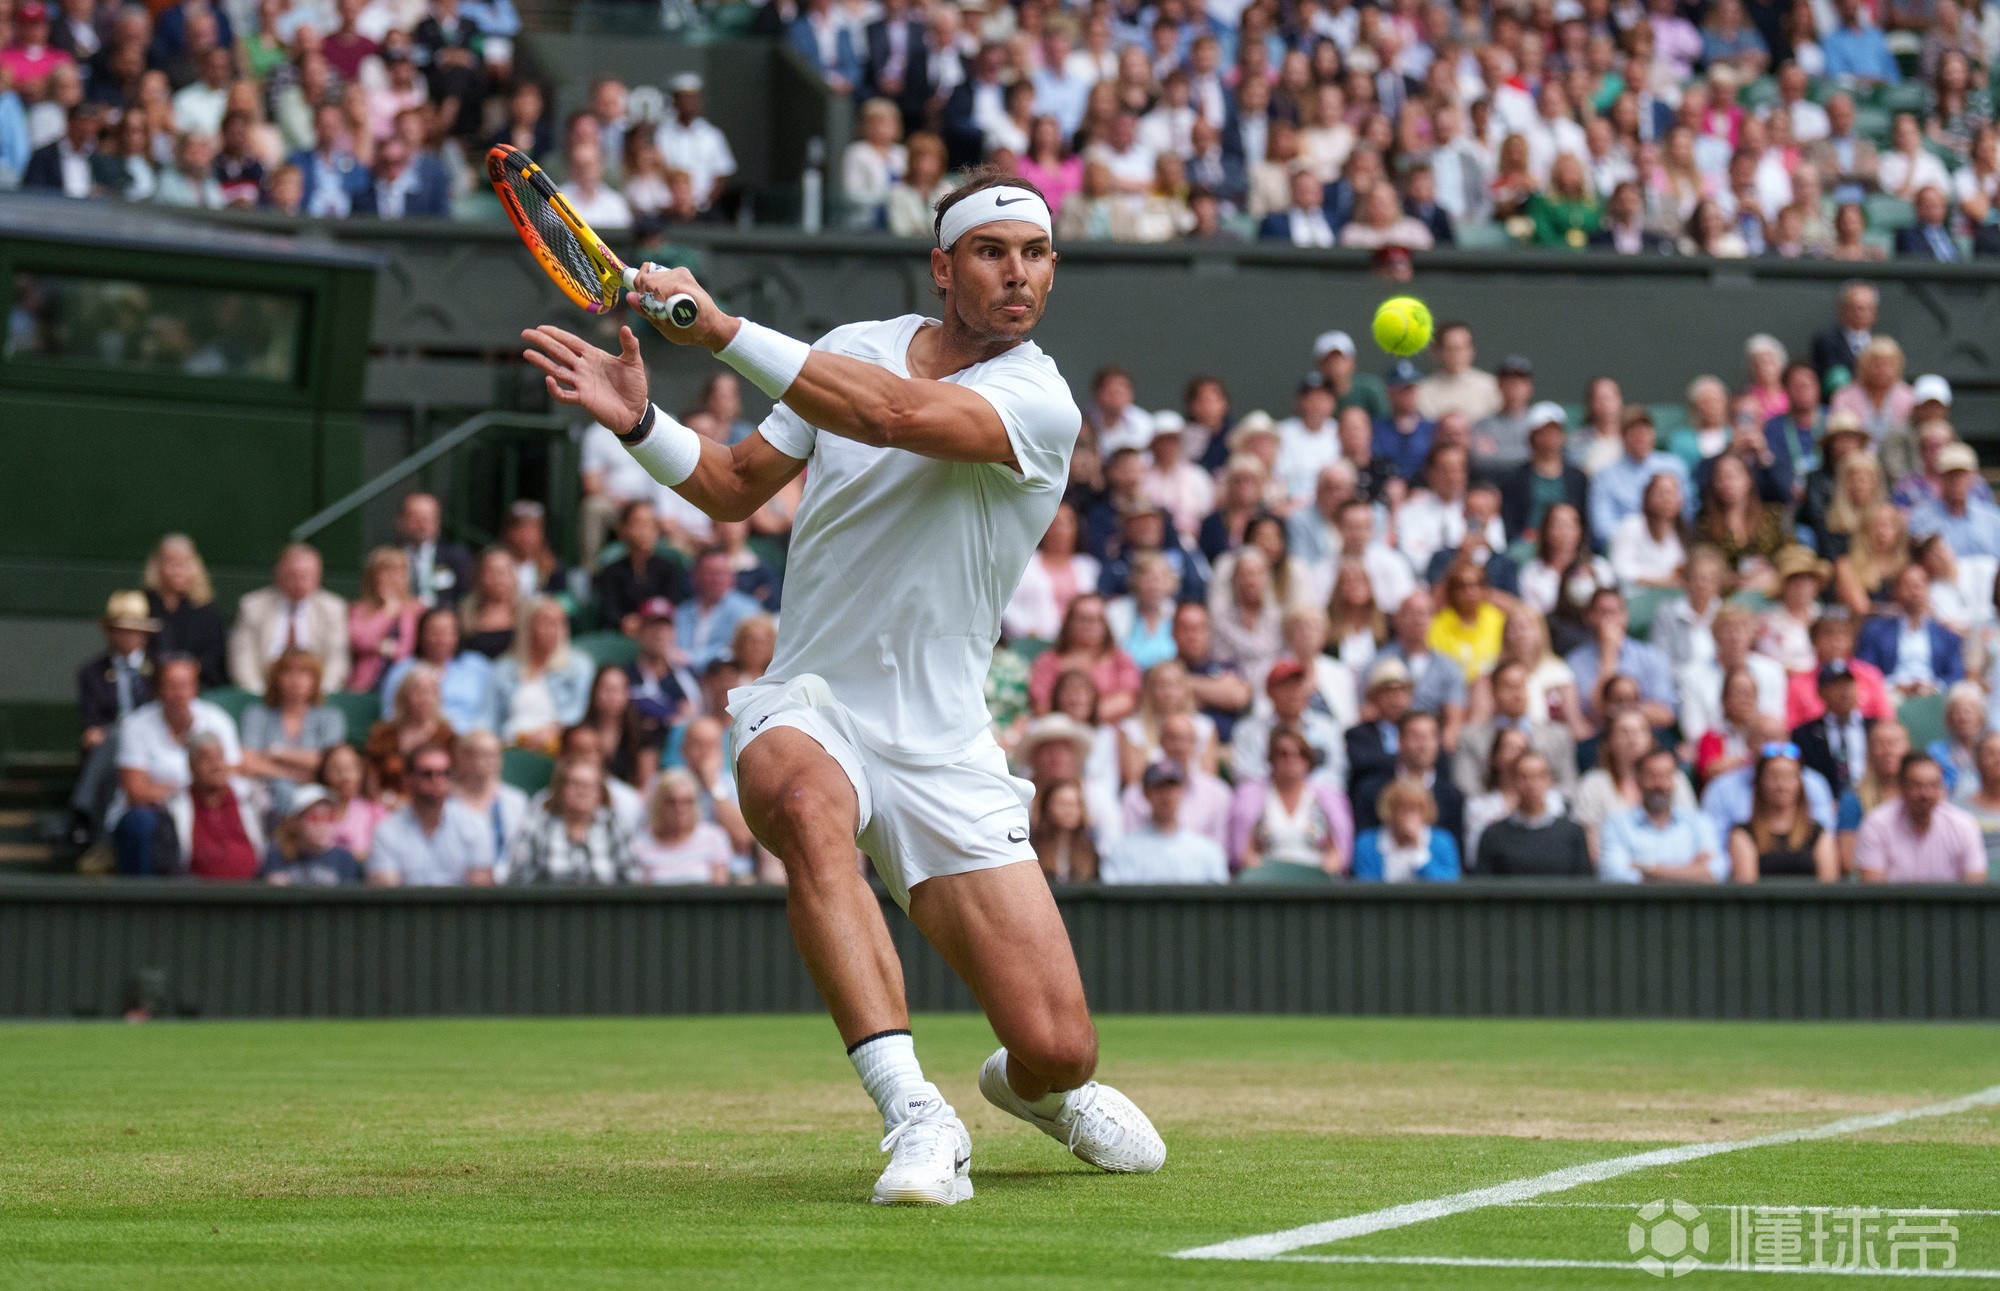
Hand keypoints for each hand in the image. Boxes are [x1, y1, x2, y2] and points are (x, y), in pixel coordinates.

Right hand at [521, 324, 649, 432]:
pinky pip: (565, 394)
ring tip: (527, 353)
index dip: (556, 334)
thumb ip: (630, 345)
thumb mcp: (634, 362)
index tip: (541, 327)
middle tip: (526, 333)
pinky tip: (548, 380)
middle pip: (559, 352)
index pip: (571, 342)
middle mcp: (583, 368)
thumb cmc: (635, 386)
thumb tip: (626, 327)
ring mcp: (581, 383)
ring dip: (542, 362)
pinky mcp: (583, 399)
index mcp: (593, 356)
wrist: (637, 411)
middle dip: (543, 342)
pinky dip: (555, 389)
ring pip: (557, 370)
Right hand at [628, 263, 738, 350]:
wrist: (712, 326)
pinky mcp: (681, 273)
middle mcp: (680, 275)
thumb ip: (647, 311)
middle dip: (646, 294)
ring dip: (651, 292)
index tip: (648, 309)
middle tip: (655, 310)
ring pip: (651, 276)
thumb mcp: (667, 327)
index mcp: (680, 286)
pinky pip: (658, 276)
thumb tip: (629, 297)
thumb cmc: (692, 331)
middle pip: (648, 278)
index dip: (643, 296)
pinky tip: (666, 300)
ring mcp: (681, 272)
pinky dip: (657, 288)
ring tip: (662, 307)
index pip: (648, 282)